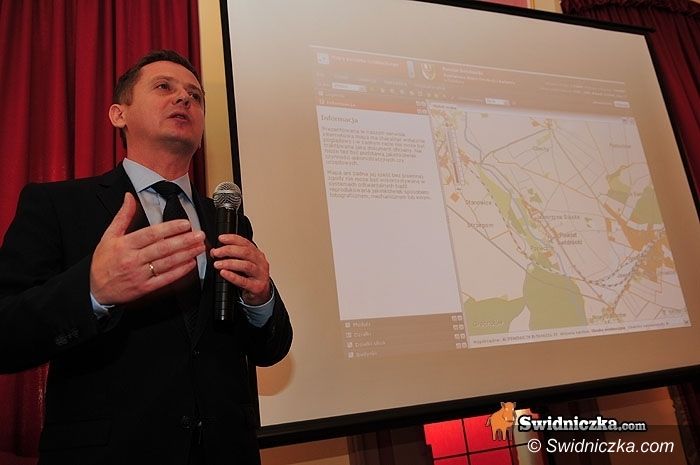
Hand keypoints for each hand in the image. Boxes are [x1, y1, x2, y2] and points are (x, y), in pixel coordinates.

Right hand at [90, 193, 205, 304]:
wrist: (95, 290)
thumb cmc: (103, 261)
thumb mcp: (108, 236)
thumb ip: (122, 216)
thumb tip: (129, 197)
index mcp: (124, 245)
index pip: (151, 234)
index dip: (170, 228)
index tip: (185, 224)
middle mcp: (132, 259)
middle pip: (162, 248)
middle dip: (184, 241)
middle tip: (199, 235)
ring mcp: (139, 275)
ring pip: (167, 263)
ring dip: (186, 254)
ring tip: (199, 247)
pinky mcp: (144, 288)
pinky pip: (165, 279)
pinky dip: (180, 271)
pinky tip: (191, 263)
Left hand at [211, 234, 270, 305]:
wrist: (261, 293)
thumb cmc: (250, 276)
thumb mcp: (242, 263)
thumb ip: (230, 256)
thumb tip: (214, 251)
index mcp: (257, 254)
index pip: (245, 243)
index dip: (233, 239)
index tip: (221, 238)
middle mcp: (260, 262)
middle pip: (246, 252)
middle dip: (229, 250)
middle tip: (217, 252)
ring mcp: (260, 274)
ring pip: (246, 265)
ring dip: (230, 263)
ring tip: (218, 264)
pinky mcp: (257, 286)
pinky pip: (244, 281)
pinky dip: (232, 276)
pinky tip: (224, 273)